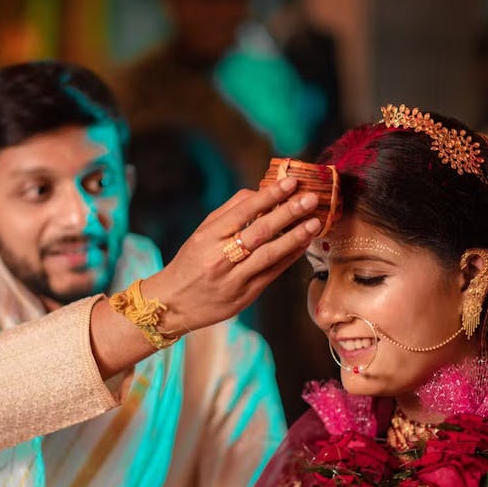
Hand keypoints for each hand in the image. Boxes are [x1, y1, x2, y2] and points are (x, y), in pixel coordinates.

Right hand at [142, 177, 321, 331]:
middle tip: (310, 199)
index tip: (290, 182)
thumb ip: (229, 213)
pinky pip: (272, 273)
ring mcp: (234, 279)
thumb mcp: (202, 234)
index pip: (243, 211)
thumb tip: (258, 193)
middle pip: (260, 231)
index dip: (269, 195)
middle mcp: (220, 257)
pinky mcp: (245, 296)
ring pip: (269, 254)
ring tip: (314, 222)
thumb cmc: (190, 263)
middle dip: (288, 213)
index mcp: (208, 237)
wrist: (173, 304)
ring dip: (295, 237)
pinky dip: (289, 257)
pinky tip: (303, 245)